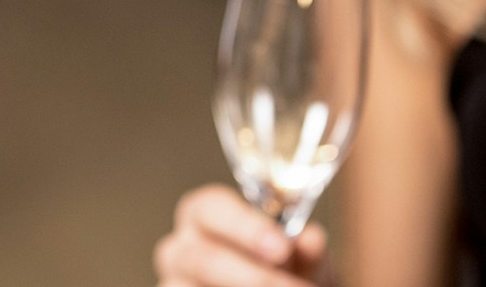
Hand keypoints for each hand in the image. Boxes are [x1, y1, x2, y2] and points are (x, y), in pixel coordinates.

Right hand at [155, 184, 331, 286]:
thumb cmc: (282, 270)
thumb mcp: (300, 260)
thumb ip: (306, 250)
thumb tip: (311, 240)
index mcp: (205, 215)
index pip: (211, 207)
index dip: (245, 226)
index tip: (282, 247)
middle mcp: (181, 246)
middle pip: (202, 257)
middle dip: (252, 276)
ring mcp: (174, 280)